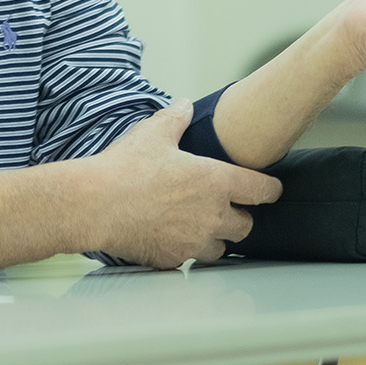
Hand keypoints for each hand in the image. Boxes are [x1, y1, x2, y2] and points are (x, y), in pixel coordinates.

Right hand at [72, 101, 281, 268]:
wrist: (95, 205)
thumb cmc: (125, 169)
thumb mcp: (153, 133)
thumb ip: (175, 118)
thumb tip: (184, 106)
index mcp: (216, 182)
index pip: (262, 190)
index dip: (269, 188)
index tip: (270, 188)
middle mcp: (213, 216)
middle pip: (246, 225)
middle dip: (239, 216)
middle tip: (224, 206)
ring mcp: (194, 242)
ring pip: (221, 247)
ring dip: (215, 237)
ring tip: (197, 224)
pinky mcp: (173, 259)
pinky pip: (188, 258)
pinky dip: (183, 249)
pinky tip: (167, 236)